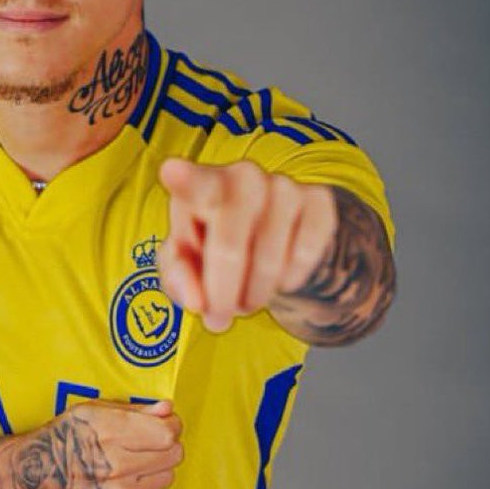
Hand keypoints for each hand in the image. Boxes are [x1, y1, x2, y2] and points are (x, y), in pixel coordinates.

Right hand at [0, 399, 182, 488]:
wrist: (31, 474)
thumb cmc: (64, 436)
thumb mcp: (94, 410)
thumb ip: (135, 409)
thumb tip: (168, 409)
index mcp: (107, 431)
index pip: (167, 433)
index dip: (171, 425)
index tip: (164, 424)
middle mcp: (112, 465)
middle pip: (172, 455)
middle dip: (166, 446)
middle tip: (148, 443)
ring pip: (166, 478)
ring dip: (156, 469)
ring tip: (133, 462)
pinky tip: (123, 481)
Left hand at [156, 157, 336, 332]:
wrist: (270, 236)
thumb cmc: (212, 247)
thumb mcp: (185, 265)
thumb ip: (178, 279)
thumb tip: (198, 302)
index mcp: (199, 186)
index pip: (191, 183)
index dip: (183, 179)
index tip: (171, 172)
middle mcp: (241, 177)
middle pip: (229, 250)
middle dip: (223, 295)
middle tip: (219, 317)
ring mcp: (282, 186)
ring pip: (269, 262)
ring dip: (255, 295)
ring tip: (247, 297)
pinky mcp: (318, 201)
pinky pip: (305, 256)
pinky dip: (290, 280)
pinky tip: (279, 276)